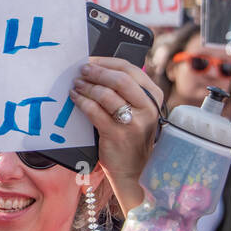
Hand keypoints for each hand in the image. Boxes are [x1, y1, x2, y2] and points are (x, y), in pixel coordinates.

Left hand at [68, 56, 163, 214]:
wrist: (134, 170)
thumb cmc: (132, 136)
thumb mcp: (139, 111)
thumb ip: (127, 92)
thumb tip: (99, 69)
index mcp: (153, 97)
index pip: (131, 69)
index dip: (108, 62)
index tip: (92, 60)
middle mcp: (147, 108)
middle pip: (120, 79)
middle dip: (97, 72)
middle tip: (82, 71)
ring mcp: (134, 122)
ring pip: (106, 94)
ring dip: (87, 86)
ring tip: (76, 85)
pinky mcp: (117, 134)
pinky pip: (95, 111)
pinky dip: (82, 102)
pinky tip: (76, 98)